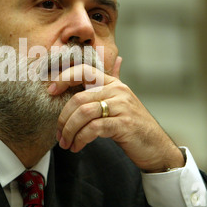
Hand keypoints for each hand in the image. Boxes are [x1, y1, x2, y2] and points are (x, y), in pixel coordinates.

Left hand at [47, 56, 184, 172]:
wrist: (156, 146)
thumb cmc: (133, 124)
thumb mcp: (122, 100)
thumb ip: (116, 81)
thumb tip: (118, 60)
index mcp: (113, 83)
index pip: (84, 70)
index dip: (64, 78)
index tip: (50, 91)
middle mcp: (118, 90)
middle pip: (79, 98)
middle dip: (63, 118)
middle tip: (59, 134)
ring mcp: (122, 106)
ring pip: (84, 113)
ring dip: (70, 130)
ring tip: (66, 143)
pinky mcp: (124, 124)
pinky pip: (95, 128)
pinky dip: (81, 138)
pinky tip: (78, 147)